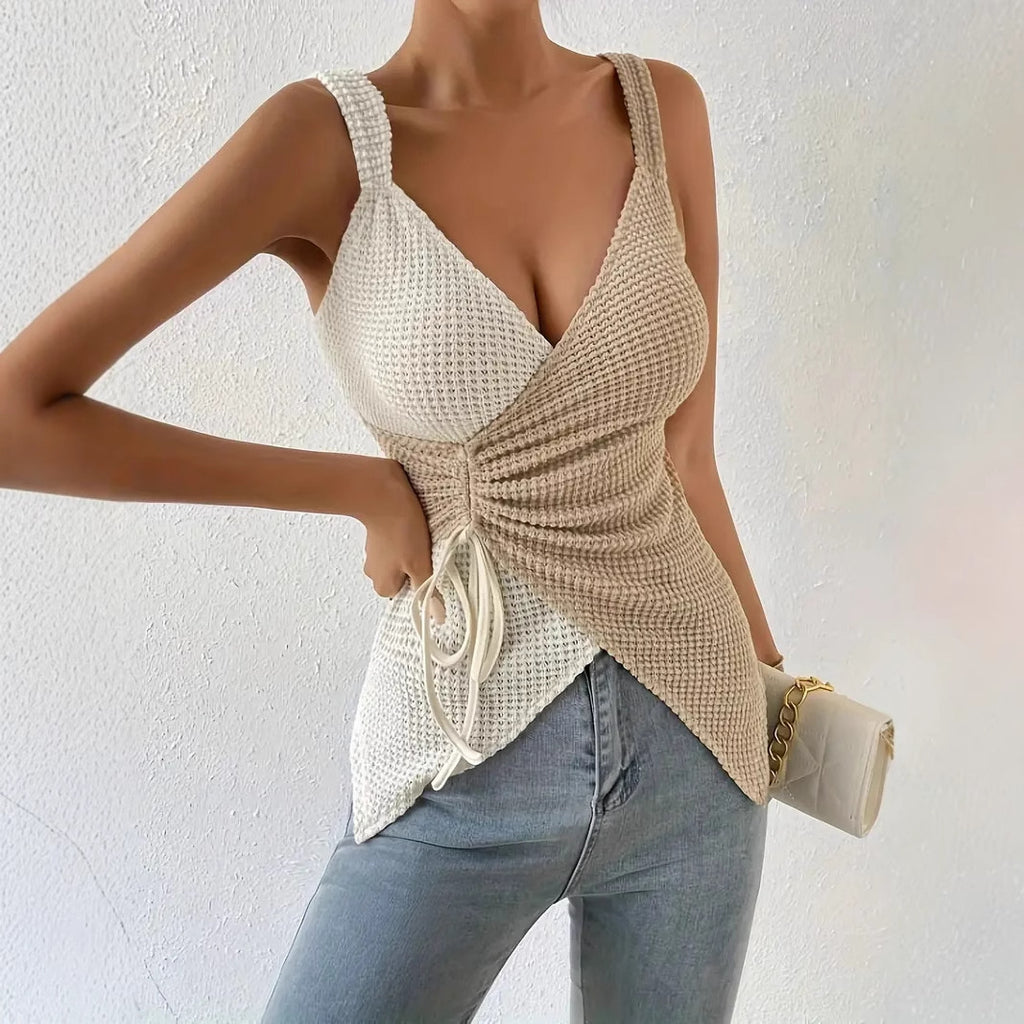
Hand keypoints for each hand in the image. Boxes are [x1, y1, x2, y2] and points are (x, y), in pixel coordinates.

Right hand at [358, 458, 444, 621]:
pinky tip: (408, 526)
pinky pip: (392, 543)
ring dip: (409, 549)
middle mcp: (373, 573)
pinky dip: (402, 536)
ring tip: (416, 535)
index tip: (427, 566)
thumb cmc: (401, 530)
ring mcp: (372, 554)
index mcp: (383, 585)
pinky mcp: (375, 536)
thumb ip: (428, 591)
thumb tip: (437, 617)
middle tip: (423, 550)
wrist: (382, 494)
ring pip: (398, 559)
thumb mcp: (421, 564)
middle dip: (415, 564)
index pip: (408, 594)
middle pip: (403, 577)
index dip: (420, 580)